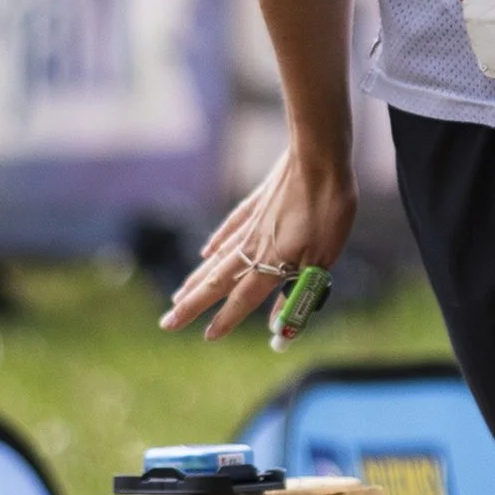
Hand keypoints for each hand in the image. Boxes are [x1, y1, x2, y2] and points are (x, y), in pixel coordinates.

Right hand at [160, 146, 354, 341]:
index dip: (225, 320)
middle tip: (166, 323)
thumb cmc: (328, 209)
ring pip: (217, 259)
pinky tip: (205, 253)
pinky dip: (215, 244)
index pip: (241, 300)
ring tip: (178, 295)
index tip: (206, 337)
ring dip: (197, 280)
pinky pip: (229, 229)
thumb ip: (297, 292)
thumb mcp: (323, 258)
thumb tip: (279, 327)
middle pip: (217, 282)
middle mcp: (253, 246)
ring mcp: (251, 223)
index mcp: (271, 263)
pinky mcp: (255, 203)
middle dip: (191, 305)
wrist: (319, 156)